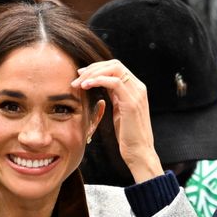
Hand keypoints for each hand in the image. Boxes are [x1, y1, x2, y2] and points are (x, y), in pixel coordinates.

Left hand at [71, 60, 163, 183]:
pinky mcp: (132, 102)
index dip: (97, 68)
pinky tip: (86, 86)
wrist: (139, 152)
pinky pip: (114, 82)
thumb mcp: (120, 111)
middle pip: (114, 64)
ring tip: (79, 83)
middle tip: (77, 78)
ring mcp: (137, 94)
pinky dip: (98, 80)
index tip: (81, 75)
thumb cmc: (128, 136)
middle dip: (93, 68)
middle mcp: (139, 88)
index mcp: (136, 89)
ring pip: (114, 69)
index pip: (116, 67)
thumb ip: (115, 96)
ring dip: (93, 74)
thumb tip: (101, 85)